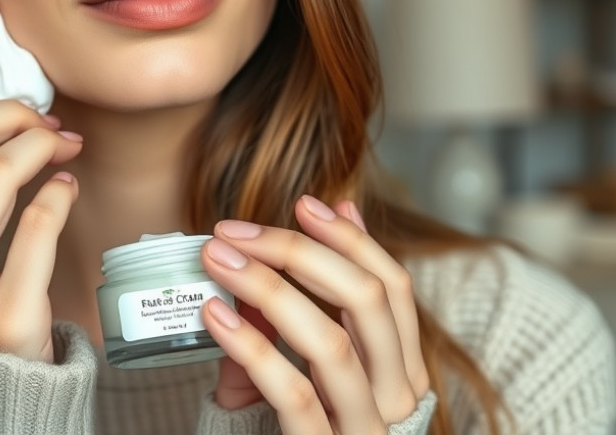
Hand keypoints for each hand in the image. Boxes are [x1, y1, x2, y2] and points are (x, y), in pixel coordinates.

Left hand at [200, 197, 429, 433]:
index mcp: (402, 369)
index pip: (393, 287)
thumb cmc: (309, 425)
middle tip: (235, 230)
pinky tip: (213, 315)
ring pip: (332, 342)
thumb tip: (328, 207)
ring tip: (217, 260)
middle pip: (368, 301)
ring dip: (268, 289)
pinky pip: (292, 395)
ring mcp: (365, 430)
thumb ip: (323, 294)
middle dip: (299, 251)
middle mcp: (398, 398)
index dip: (350, 238)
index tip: (303, 202)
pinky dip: (250, 347)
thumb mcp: (319, 361)